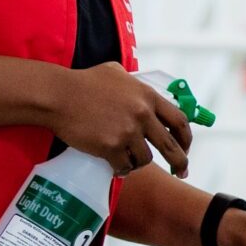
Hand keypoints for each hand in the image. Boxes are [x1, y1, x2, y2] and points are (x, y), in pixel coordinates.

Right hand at [51, 62, 190, 176]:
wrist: (59, 95)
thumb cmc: (84, 82)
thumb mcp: (116, 72)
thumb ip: (134, 83)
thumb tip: (142, 90)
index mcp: (148, 96)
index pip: (179, 121)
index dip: (186, 138)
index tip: (185, 148)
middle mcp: (142, 114)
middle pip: (171, 146)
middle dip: (179, 162)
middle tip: (180, 172)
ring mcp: (127, 131)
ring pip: (145, 159)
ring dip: (138, 163)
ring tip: (128, 160)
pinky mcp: (111, 147)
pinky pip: (124, 166)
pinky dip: (121, 170)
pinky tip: (115, 167)